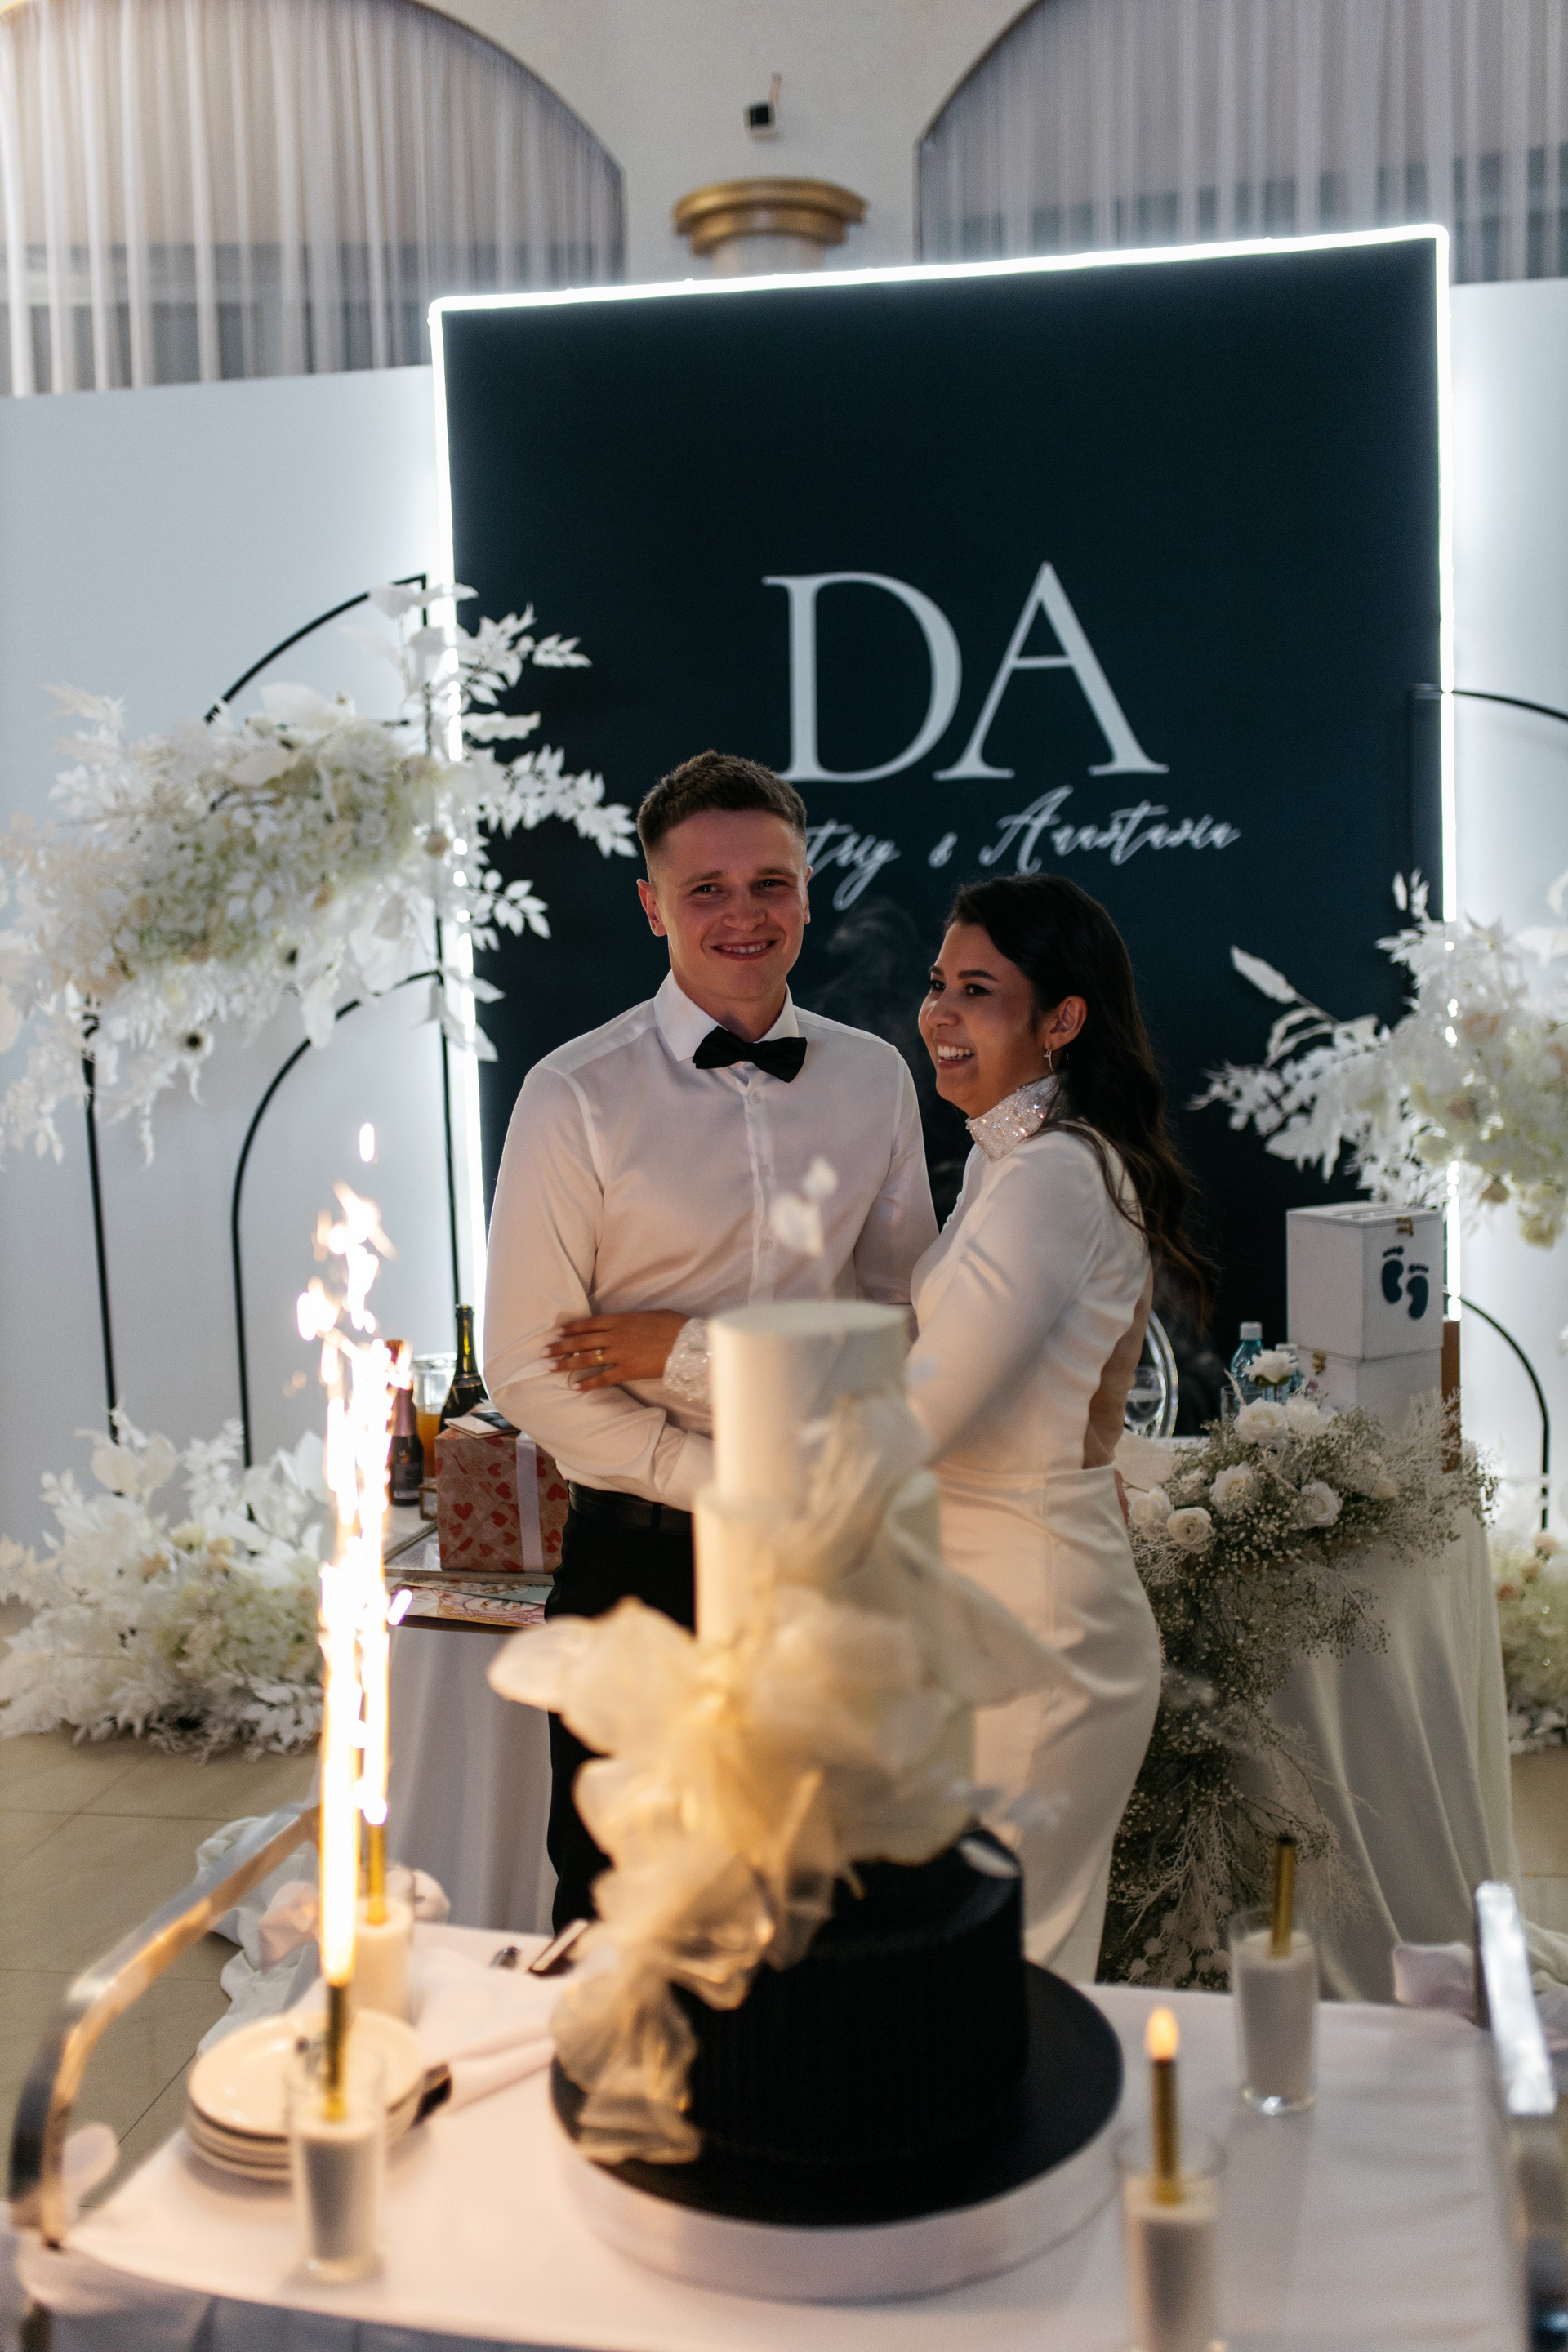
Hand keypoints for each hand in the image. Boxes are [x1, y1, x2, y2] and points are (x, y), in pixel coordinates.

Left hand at [545, 1311, 688, 1391]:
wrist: (688, 1343)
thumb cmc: (673, 1325)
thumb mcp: (650, 1314)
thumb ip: (631, 1319)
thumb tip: (622, 1322)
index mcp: (620, 1319)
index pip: (588, 1324)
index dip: (571, 1329)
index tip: (557, 1332)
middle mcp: (615, 1336)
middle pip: (581, 1342)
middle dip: (560, 1347)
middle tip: (543, 1352)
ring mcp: (620, 1354)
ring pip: (587, 1359)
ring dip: (566, 1364)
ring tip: (551, 1368)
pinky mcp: (628, 1371)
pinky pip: (603, 1378)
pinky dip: (588, 1384)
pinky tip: (576, 1387)